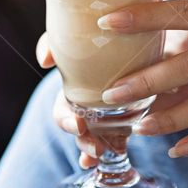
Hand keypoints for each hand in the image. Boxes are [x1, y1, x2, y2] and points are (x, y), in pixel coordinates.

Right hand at [38, 30, 187, 167]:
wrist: (144, 33)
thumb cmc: (105, 34)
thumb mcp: (80, 35)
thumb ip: (57, 42)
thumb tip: (44, 60)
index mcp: (75, 90)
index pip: (63, 112)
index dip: (66, 121)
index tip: (78, 125)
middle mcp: (90, 106)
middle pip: (81, 133)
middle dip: (85, 144)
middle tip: (96, 148)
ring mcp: (111, 114)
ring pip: (101, 139)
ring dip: (100, 150)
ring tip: (106, 154)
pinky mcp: (132, 116)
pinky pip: (122, 137)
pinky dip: (119, 148)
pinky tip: (122, 154)